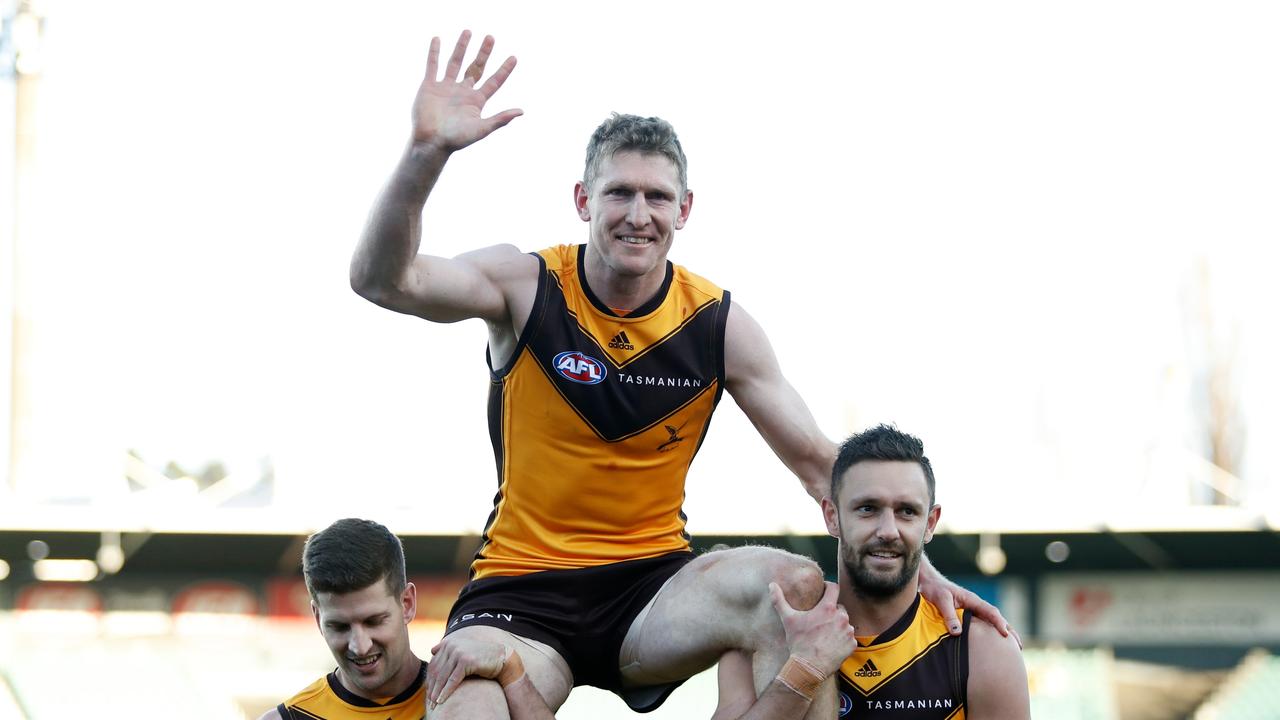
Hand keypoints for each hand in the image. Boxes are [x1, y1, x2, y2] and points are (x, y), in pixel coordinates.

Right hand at [412, 30, 521, 151]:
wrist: (431, 142)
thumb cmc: (457, 139)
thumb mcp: (482, 129)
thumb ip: (500, 119)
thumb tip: (521, 111)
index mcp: (476, 101)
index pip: (494, 82)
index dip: (504, 70)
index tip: (514, 57)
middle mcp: (462, 92)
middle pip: (476, 68)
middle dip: (483, 53)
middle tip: (491, 37)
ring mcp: (446, 88)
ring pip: (455, 62)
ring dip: (462, 47)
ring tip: (468, 31)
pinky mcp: (429, 87)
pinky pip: (432, 65)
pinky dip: (434, 52)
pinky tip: (438, 39)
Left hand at [426, 636, 509, 707]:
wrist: (501, 657)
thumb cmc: (481, 656)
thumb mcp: (463, 649)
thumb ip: (448, 649)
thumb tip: (432, 650)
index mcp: (448, 642)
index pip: (434, 664)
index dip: (430, 680)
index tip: (429, 692)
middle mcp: (451, 645)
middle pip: (436, 671)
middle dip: (432, 687)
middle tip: (429, 701)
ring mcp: (458, 652)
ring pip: (443, 677)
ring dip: (437, 692)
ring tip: (434, 704)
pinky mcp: (465, 661)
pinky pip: (452, 680)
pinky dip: (446, 692)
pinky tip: (441, 700)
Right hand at [769, 581, 856, 675]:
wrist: (809, 667)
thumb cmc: (799, 642)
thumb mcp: (788, 619)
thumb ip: (779, 600)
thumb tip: (771, 585)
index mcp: (827, 608)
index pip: (834, 588)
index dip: (829, 587)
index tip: (824, 591)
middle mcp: (841, 617)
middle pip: (839, 608)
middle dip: (832, 612)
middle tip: (821, 620)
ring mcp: (848, 631)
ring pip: (845, 623)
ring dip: (838, 626)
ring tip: (825, 634)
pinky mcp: (852, 644)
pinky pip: (848, 638)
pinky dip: (842, 640)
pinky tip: (831, 645)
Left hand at [917, 559, 1021, 646]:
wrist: (928, 582)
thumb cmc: (935, 588)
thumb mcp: (941, 600)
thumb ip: (949, 615)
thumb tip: (958, 633)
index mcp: (972, 600)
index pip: (991, 612)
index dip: (999, 623)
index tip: (1005, 635)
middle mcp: (975, 605)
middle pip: (996, 619)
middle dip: (1009, 631)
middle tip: (1019, 647)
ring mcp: (972, 611)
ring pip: (991, 623)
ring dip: (1002, 633)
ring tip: (1013, 648)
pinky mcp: (966, 616)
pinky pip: (982, 625)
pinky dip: (990, 634)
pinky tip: (992, 644)